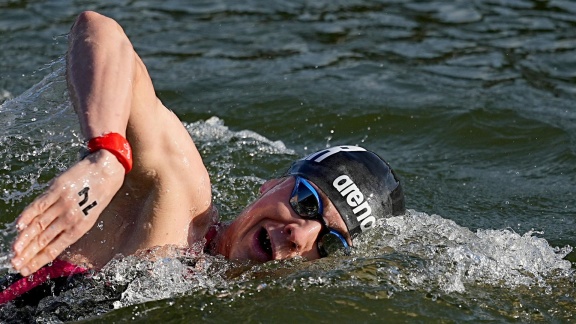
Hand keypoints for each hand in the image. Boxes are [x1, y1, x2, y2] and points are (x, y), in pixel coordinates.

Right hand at [11, 150, 124, 275]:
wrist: (106, 171)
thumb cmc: (98, 195)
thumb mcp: (90, 216)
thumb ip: (71, 228)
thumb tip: (50, 241)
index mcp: (80, 227)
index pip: (55, 248)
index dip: (39, 260)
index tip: (26, 270)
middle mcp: (71, 218)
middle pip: (44, 240)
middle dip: (28, 254)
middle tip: (15, 264)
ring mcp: (63, 203)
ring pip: (39, 224)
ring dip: (24, 239)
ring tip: (14, 250)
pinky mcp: (57, 189)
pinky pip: (39, 205)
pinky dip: (28, 215)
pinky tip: (19, 226)